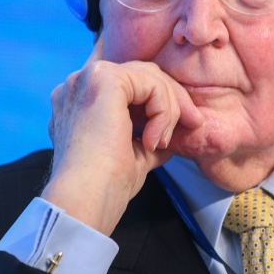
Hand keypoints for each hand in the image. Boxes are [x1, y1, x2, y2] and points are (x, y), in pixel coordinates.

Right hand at [43, 35, 203, 234]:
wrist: (86, 199)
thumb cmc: (104, 186)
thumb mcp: (132, 156)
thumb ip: (145, 139)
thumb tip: (167, 138)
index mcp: (79, 100)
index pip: (124, 77)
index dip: (153, 87)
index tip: (182, 115)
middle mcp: (79, 83)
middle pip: (141, 73)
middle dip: (172, 98)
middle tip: (193, 123)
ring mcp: (88, 78)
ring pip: (149, 76)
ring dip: (170, 108)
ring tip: (163, 142)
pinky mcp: (103, 79)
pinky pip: (152, 84)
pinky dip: (163, 111)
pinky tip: (153, 140)